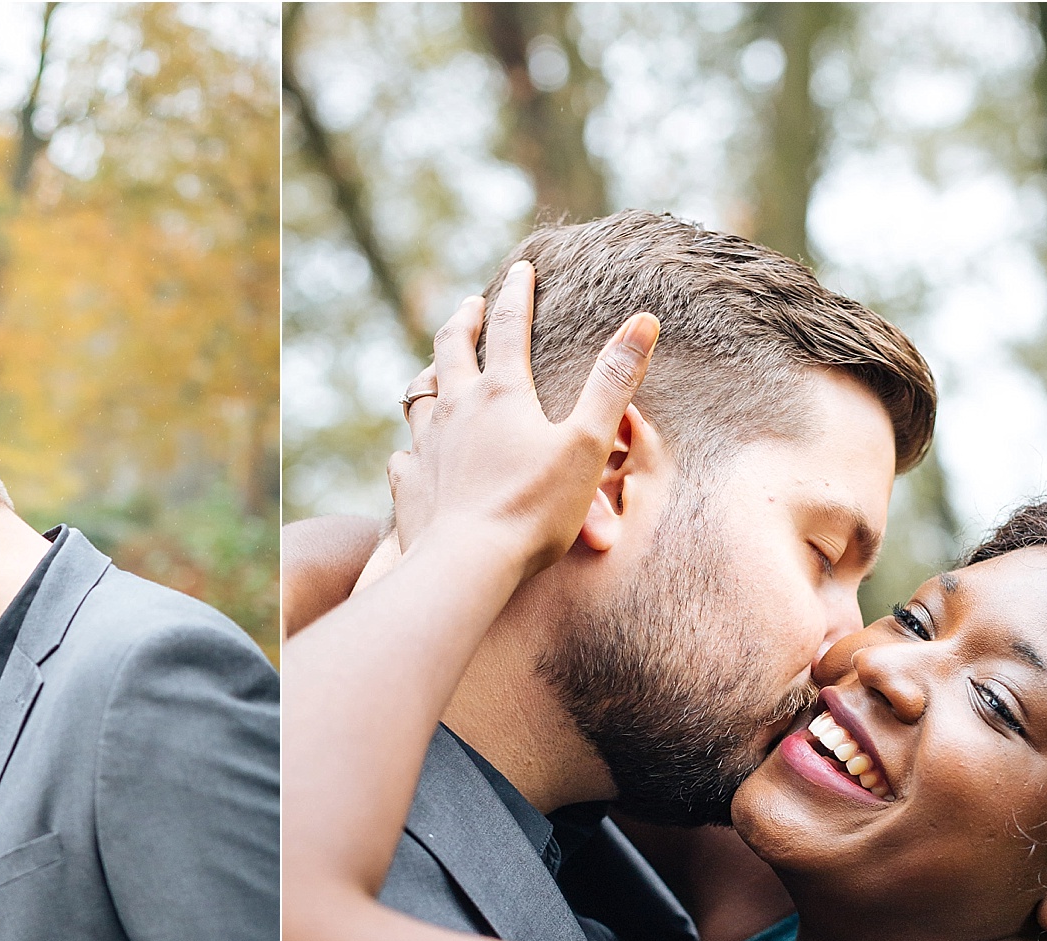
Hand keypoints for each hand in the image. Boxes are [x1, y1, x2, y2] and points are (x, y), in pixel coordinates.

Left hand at [387, 260, 658, 578]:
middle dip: (464, 321)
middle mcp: (455, 409)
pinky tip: (412, 451)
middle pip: (451, 349)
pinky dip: (409, 446)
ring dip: (429, 376)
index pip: (510, 327)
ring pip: (419, 396)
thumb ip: (612, 383)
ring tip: (434, 370)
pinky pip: (402, 455)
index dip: (517, 294)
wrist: (467, 563)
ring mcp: (424, 445)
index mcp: (501, 393)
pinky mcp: (407, 483)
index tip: (521, 270)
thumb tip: (644, 320)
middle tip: (470, 305)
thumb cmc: (534, 509)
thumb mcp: (588, 444)